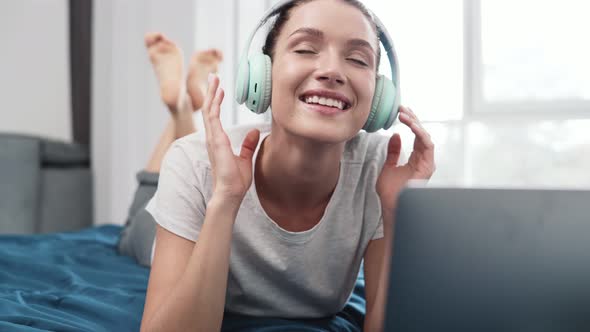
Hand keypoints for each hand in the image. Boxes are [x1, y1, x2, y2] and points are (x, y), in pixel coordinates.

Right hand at [201, 74, 259, 202]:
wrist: (230, 192)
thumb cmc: (235, 180)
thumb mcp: (245, 159)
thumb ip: (248, 145)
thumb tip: (255, 132)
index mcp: (218, 141)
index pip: (214, 117)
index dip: (215, 102)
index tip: (219, 89)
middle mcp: (212, 138)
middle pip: (208, 110)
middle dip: (211, 92)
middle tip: (213, 77)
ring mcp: (212, 139)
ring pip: (209, 110)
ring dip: (211, 93)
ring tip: (214, 78)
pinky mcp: (216, 140)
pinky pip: (212, 117)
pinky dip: (214, 104)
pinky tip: (218, 93)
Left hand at [376, 106, 435, 214]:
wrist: (392, 206)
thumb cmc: (391, 192)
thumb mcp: (388, 166)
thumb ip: (393, 152)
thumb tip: (394, 136)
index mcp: (417, 159)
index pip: (416, 136)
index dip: (410, 122)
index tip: (401, 111)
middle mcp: (425, 159)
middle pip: (422, 133)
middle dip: (413, 118)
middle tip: (401, 107)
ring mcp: (428, 162)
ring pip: (425, 136)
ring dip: (415, 123)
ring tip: (403, 113)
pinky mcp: (428, 165)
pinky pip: (427, 144)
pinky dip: (419, 132)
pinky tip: (410, 123)